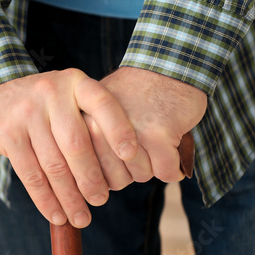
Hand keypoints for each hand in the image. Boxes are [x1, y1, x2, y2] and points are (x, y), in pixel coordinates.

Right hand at [0, 70, 138, 227]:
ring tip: (80, 217)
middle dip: (91, 179)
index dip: (119, 130)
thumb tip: (122, 168)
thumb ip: (88, 119)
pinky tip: (55, 214)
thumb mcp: (65, 99)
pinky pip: (31, 174)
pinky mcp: (7, 132)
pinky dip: (45, 199)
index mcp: (74, 82)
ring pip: (54, 164)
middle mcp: (51, 92)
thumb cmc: (40, 107)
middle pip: (77, 144)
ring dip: (69, 197)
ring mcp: (26, 112)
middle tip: (101, 201)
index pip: (104, 104)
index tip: (130, 156)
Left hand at [97, 67, 206, 181]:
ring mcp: (129, 132)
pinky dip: (173, 168)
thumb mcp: (98, 114)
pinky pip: (165, 171)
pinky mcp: (158, 135)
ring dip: (153, 167)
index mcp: (80, 123)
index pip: (87, 173)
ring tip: (154, 143)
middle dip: (130, 174)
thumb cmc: (134, 96)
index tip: (114, 169)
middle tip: (139, 151)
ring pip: (141, 176)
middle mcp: (98, 127)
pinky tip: (172, 148)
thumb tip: (88, 187)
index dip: (105, 177)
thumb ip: (88, 143)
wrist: (168, 67)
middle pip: (115, 180)